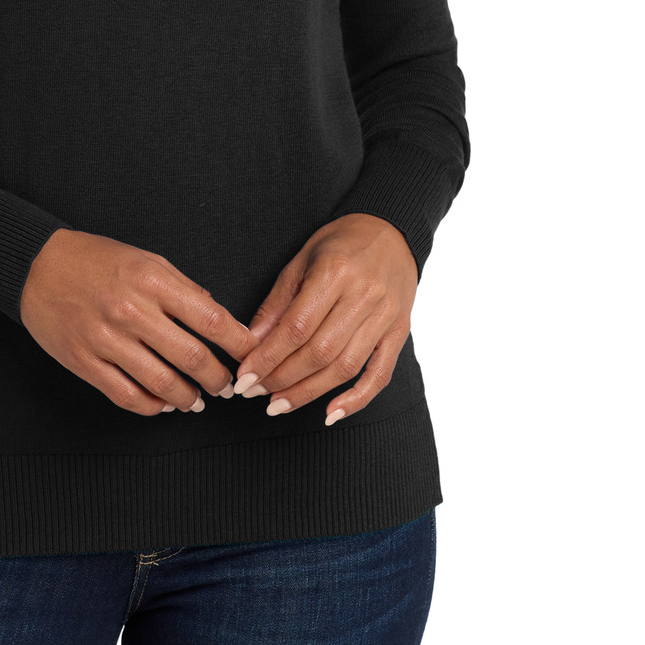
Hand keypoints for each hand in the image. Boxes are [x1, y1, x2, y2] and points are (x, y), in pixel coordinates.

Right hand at [20, 228, 259, 415]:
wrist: (37, 266)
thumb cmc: (95, 259)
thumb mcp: (145, 259)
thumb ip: (183, 288)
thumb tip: (218, 317)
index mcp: (151, 280)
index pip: (212, 320)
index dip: (239, 345)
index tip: (251, 357)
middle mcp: (131, 310)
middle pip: (192, 358)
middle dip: (219, 380)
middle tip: (229, 387)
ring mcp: (106, 339)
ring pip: (161, 384)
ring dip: (188, 398)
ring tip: (198, 401)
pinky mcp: (84, 361)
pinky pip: (126, 396)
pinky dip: (151, 407)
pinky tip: (163, 405)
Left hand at [233, 214, 416, 425]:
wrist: (391, 231)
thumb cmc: (339, 243)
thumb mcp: (300, 261)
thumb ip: (277, 304)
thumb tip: (251, 343)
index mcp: (334, 273)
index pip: (296, 328)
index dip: (268, 358)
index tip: (244, 377)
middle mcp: (364, 296)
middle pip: (319, 352)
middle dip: (283, 379)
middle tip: (256, 394)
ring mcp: (386, 316)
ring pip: (345, 367)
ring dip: (309, 392)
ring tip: (279, 405)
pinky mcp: (400, 332)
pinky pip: (379, 374)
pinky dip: (356, 399)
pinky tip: (330, 413)